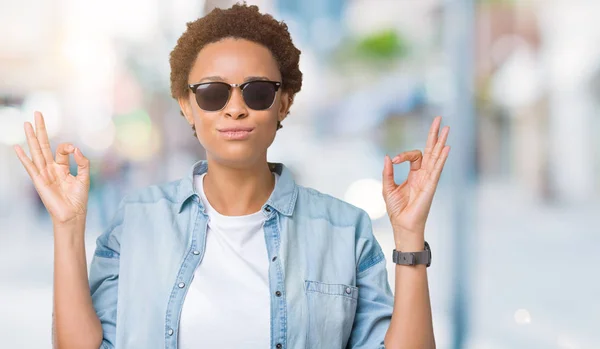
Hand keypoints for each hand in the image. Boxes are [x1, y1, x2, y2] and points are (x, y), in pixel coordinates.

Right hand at [14, 111, 90, 225]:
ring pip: (37, 152)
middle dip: (41, 129)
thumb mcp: (85, 177)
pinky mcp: (39, 181)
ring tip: (26, 123)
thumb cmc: (78, 199)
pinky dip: (24, 157)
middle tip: (38, 113)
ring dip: (31, 137)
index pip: (61, 150)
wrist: (73, 215)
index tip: (74, 151)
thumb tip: (76, 149)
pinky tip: (17, 147)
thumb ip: (82, 162)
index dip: (68, 147)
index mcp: (61, 167)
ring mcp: (44, 174)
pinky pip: (30, 167)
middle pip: (44, 145)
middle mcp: (51, 168)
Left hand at [382, 116, 449, 245]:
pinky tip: (446, 147)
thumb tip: (388, 157)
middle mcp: (424, 175)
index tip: (394, 161)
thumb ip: (388, 172)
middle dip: (434, 134)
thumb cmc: (397, 210)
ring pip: (436, 156)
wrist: (402, 225)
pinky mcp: (431, 186)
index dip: (404, 155)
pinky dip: (441, 158)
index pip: (415, 156)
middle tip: (439, 118)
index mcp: (415, 174)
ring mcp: (429, 179)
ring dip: (441, 141)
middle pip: (431, 150)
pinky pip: (437, 169)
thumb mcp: (388, 188)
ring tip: (446, 127)